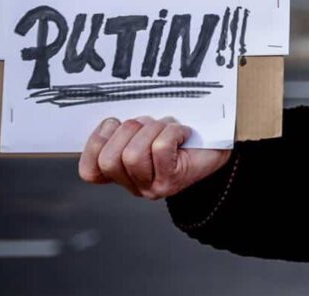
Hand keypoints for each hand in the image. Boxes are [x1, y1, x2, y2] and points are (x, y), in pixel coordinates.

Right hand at [78, 116, 231, 199]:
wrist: (218, 146)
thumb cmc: (181, 135)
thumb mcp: (146, 129)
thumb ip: (125, 129)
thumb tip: (111, 119)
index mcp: (121, 173)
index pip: (90, 171)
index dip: (95, 144)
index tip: (112, 123)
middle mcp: (133, 185)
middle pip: (110, 160)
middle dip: (127, 130)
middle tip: (148, 123)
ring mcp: (151, 187)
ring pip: (133, 155)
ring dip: (151, 130)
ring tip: (166, 127)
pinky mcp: (171, 182)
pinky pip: (159, 149)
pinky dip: (172, 132)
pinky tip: (183, 133)